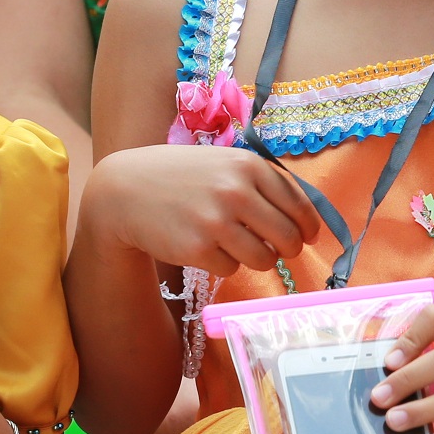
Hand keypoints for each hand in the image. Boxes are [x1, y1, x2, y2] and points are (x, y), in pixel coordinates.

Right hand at [81, 144, 322, 276]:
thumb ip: (261, 183)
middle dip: (289, 249)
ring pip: (264, 259)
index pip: (298, 205)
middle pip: (288, 237)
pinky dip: (223, 263)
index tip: (309, 236)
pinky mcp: (197, 249)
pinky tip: (205, 247)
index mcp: (248, 166)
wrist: (124, 191)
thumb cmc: (180, 177)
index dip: (308, 227)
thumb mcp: (222, 163)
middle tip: (280, 251)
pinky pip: (231, 269)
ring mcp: (216, 222)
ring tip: (236, 246)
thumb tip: (305, 219)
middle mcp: (236, 192)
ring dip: (256, 258)